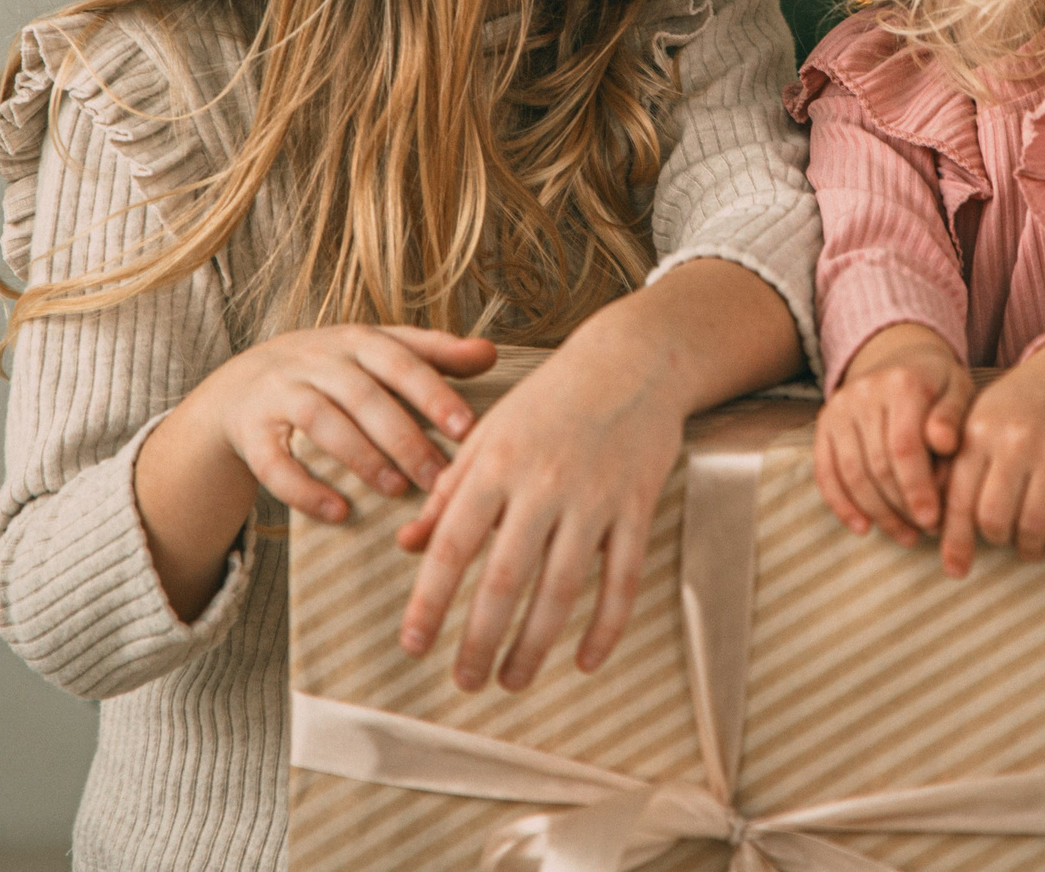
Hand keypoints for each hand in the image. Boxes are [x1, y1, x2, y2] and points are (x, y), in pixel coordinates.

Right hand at [135, 324, 495, 620]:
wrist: (243, 384)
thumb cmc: (334, 371)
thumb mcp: (379, 353)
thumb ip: (434, 354)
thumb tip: (491, 353)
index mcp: (356, 340)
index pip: (399, 360)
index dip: (433, 392)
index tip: (468, 428)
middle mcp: (316, 359)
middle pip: (363, 395)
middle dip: (404, 437)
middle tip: (440, 477)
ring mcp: (280, 392)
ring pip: (321, 422)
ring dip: (361, 458)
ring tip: (397, 491)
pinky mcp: (252, 431)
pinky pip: (275, 462)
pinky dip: (305, 489)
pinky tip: (339, 513)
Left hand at [393, 328, 690, 693]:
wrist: (630, 361)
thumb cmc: (549, 399)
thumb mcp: (487, 433)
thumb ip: (447, 491)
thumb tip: (408, 545)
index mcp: (496, 464)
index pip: (453, 545)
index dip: (430, 600)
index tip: (413, 644)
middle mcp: (543, 484)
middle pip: (505, 579)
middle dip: (480, 640)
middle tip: (463, 683)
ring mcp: (594, 498)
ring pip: (561, 588)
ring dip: (534, 645)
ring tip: (511, 680)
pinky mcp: (636, 507)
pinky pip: (622, 578)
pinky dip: (606, 626)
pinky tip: (585, 660)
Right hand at [813, 323, 972, 543]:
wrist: (899, 356)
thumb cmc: (937, 384)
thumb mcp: (958, 390)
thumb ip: (953, 417)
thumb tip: (944, 443)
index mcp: (902, 384)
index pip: (904, 447)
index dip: (917, 489)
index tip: (932, 521)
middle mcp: (864, 393)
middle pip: (877, 465)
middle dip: (901, 507)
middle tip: (925, 532)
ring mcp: (839, 408)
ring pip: (852, 474)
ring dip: (877, 513)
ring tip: (905, 535)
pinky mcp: (824, 424)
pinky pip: (825, 472)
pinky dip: (841, 505)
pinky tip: (863, 527)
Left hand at [937, 339, 1044, 577]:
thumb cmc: (1020, 405)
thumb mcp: (980, 420)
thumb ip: (957, 465)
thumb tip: (934, 524)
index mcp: (980, 430)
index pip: (959, 499)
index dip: (955, 541)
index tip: (955, 569)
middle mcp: (1016, 441)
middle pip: (994, 519)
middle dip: (995, 539)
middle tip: (1001, 537)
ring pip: (1033, 526)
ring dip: (1029, 547)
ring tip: (1028, 545)